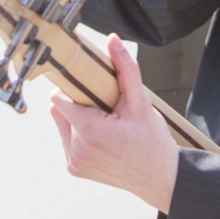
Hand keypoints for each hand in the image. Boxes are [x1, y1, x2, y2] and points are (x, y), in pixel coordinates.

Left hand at [49, 34, 178, 212]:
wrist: (161, 178)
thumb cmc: (152, 140)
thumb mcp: (140, 102)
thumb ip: (125, 70)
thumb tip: (112, 40)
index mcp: (89, 130)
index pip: (59, 98)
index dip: (71, 87)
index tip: (85, 84)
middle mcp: (76, 149)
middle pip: (60, 110)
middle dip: (77, 102)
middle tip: (103, 104)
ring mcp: (75, 162)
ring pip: (62, 125)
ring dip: (77, 119)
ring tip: (104, 121)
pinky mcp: (75, 169)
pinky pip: (68, 142)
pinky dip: (80, 135)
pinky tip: (103, 137)